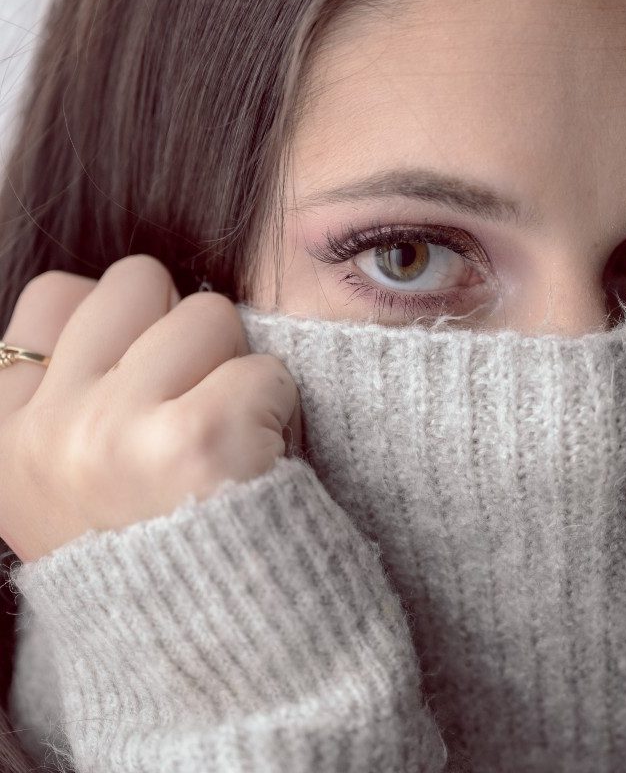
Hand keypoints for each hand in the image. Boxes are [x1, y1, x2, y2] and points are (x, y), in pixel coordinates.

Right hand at [0, 256, 302, 562]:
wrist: (221, 659)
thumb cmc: (166, 555)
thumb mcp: (73, 481)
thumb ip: (78, 390)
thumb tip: (139, 294)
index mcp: (4, 436)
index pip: (57, 295)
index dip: (125, 324)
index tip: (150, 383)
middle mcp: (45, 430)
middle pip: (137, 281)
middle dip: (186, 331)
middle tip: (199, 405)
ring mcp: (113, 432)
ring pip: (210, 314)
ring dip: (239, 369)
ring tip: (231, 441)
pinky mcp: (196, 440)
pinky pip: (266, 369)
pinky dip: (283, 410)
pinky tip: (263, 462)